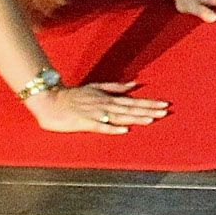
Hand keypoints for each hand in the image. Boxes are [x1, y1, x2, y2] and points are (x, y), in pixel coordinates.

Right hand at [27, 79, 168, 133]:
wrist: (50, 101)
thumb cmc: (73, 96)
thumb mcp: (96, 87)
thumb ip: (115, 87)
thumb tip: (135, 85)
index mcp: (108, 98)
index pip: (133, 101)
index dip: (149, 103)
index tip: (165, 104)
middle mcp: (105, 105)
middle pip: (130, 108)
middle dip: (148, 110)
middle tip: (165, 112)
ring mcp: (95, 113)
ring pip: (119, 116)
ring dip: (135, 118)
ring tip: (151, 119)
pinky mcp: (85, 122)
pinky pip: (101, 127)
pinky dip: (112, 128)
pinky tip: (124, 130)